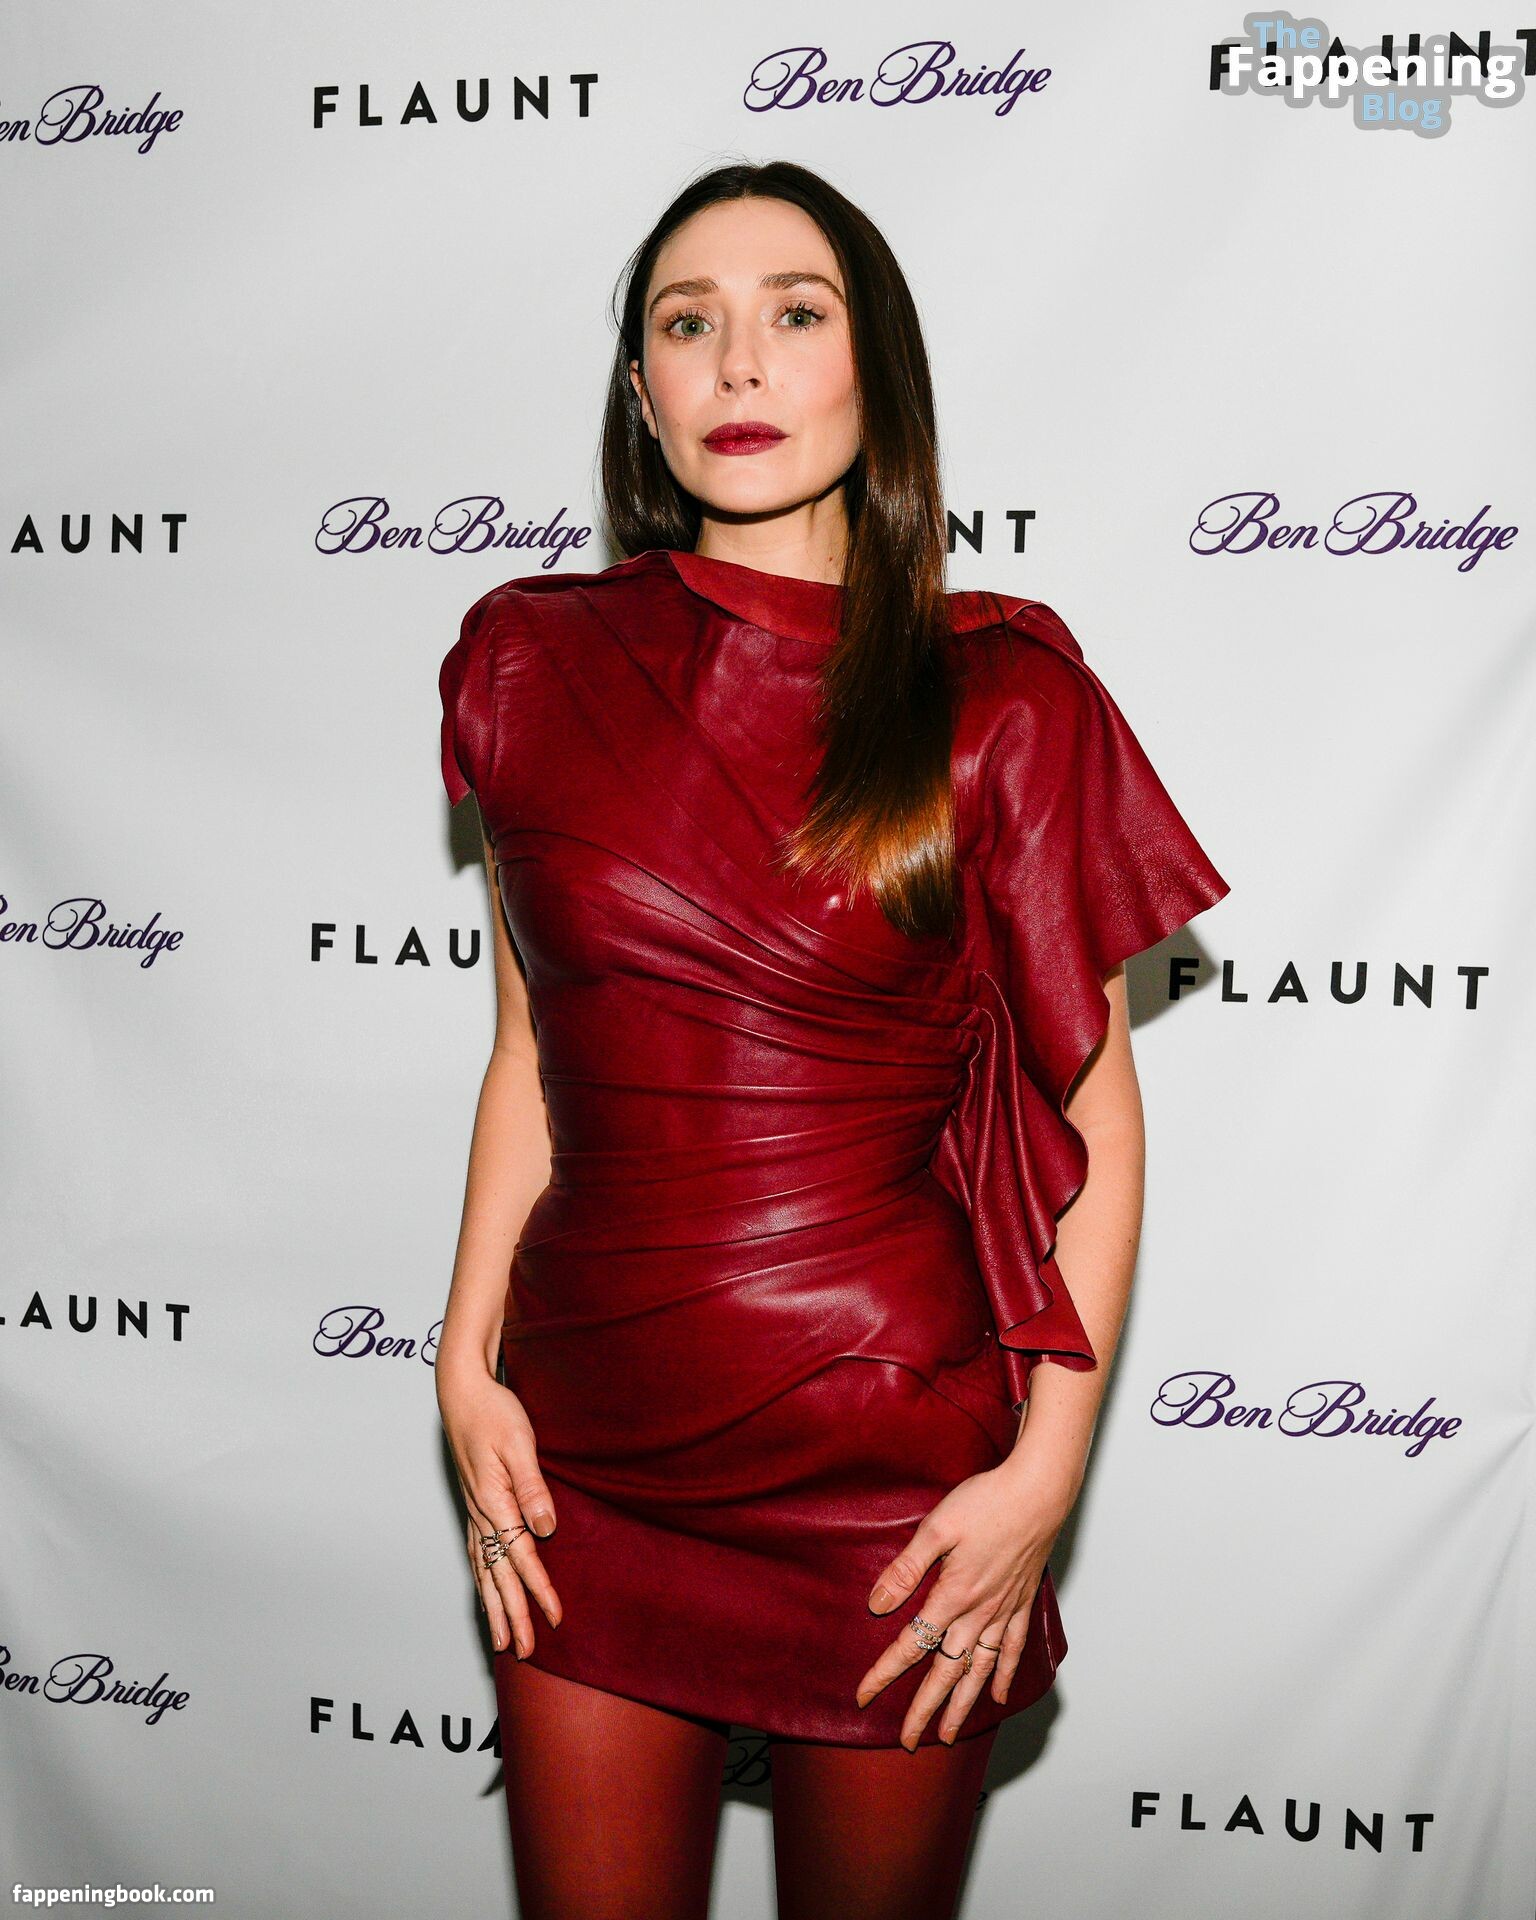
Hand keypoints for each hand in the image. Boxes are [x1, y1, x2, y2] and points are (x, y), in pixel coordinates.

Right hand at [438, 1363, 562, 1658]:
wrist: (463, 1392)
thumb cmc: (494, 1412)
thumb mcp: (519, 1443)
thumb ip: (532, 1486)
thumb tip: (546, 1528)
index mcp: (494, 1502)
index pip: (521, 1557)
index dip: (538, 1591)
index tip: (554, 1619)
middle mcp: (481, 1514)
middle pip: (498, 1576)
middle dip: (512, 1615)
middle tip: (523, 1652)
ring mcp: (475, 1512)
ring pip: (484, 1571)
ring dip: (494, 1607)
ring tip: (500, 1641)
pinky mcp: (475, 1505)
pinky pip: (478, 1555)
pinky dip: (482, 1582)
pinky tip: (485, 1593)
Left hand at [853, 1458, 1074, 1749]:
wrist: (1038, 1493)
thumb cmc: (986, 1502)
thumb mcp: (936, 1529)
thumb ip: (906, 1569)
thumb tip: (878, 1604)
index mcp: (953, 1596)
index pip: (911, 1644)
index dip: (885, 1673)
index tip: (863, 1696)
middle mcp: (978, 1613)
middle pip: (946, 1672)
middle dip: (925, 1709)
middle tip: (909, 1741)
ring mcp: (1003, 1611)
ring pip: (979, 1671)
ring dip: (963, 1705)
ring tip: (950, 1734)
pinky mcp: (1021, 1602)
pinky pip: (1012, 1649)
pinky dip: (1004, 1676)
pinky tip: (998, 1696)